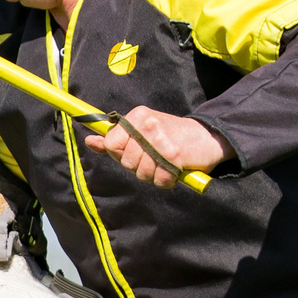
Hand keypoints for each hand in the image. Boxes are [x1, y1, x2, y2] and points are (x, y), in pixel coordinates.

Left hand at [84, 107, 230, 187]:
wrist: (208, 136)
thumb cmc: (170, 135)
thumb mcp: (141, 130)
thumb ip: (114, 137)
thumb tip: (89, 142)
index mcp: (137, 116)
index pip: (111, 144)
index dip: (121, 154)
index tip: (136, 151)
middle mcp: (147, 125)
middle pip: (127, 162)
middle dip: (140, 167)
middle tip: (155, 157)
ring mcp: (160, 141)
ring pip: (142, 174)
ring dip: (154, 175)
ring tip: (165, 162)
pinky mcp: (174, 156)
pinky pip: (159, 181)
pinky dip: (167, 181)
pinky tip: (174, 170)